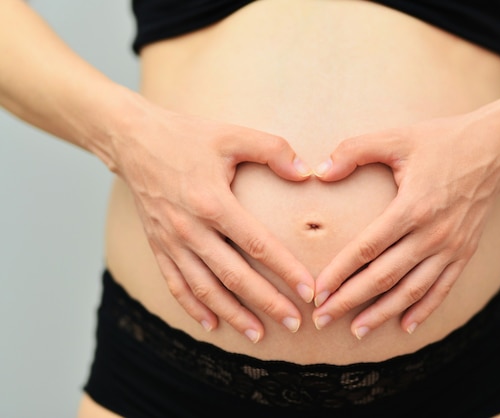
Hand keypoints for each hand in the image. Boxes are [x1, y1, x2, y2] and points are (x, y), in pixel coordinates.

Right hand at [110, 102, 314, 342]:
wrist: (131, 140)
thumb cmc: (186, 136)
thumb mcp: (231, 134)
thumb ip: (272, 150)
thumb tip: (306, 172)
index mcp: (213, 202)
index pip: (258, 245)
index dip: (285, 270)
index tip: (309, 291)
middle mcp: (191, 229)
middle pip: (234, 276)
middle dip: (267, 303)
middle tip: (295, 323)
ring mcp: (171, 241)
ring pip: (205, 289)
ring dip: (233, 314)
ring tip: (258, 336)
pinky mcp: (158, 246)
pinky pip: (176, 285)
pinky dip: (193, 308)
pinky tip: (212, 324)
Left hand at [311, 114, 499, 338]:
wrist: (496, 147)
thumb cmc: (442, 140)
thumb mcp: (396, 137)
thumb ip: (354, 150)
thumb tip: (320, 171)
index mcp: (412, 207)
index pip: (367, 249)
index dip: (339, 273)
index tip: (317, 292)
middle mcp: (432, 234)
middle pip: (383, 277)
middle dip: (350, 301)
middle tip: (323, 319)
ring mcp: (451, 247)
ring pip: (411, 290)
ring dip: (382, 313)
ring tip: (357, 331)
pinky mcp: (465, 252)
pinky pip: (442, 289)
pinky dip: (424, 310)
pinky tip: (405, 327)